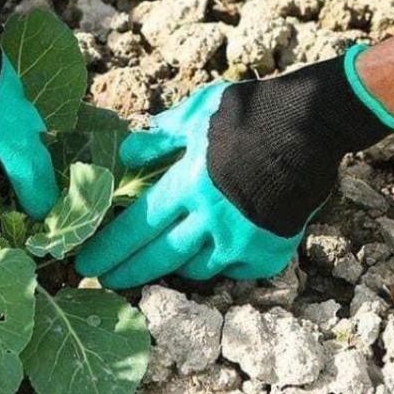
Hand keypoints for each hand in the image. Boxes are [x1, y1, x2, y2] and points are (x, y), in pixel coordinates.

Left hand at [76, 51, 389, 288]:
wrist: (309, 125)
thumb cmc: (248, 114)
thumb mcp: (196, 113)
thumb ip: (160, 138)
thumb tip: (127, 153)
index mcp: (188, 185)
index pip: (137, 226)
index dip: (108, 248)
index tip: (84, 264)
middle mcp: (211, 220)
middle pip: (159, 257)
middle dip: (126, 272)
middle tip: (102, 281)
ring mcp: (242, 240)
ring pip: (196, 268)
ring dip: (173, 265)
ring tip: (158, 260)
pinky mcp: (270, 250)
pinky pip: (233, 269)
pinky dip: (216, 262)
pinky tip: (209, 251)